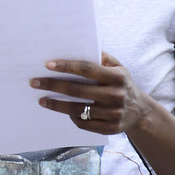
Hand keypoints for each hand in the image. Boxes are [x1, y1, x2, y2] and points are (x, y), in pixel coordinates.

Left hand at [30, 52, 151, 135]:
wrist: (140, 111)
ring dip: (56, 105)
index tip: (47, 65)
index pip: (88, 69)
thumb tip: (81, 46)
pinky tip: (61, 111)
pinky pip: (84, 123)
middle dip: (53, 85)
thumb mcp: (118, 67)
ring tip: (42, 99)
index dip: (67, 66)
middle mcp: (117, 95)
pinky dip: (70, 116)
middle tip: (35, 82)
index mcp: (117, 77)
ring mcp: (114, 114)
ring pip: (78, 109)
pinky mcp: (110, 128)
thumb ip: (102, 57)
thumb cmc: (121, 83)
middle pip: (78, 90)